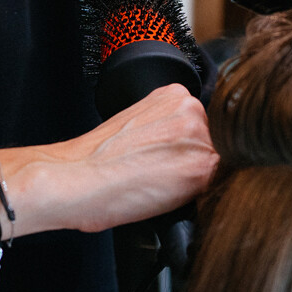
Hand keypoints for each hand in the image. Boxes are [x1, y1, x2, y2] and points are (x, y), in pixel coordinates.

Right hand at [13, 84, 218, 233]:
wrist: (77, 178)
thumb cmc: (95, 160)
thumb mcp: (136, 124)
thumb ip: (166, 127)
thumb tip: (182, 147)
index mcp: (174, 93)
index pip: (201, 126)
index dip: (183, 150)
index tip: (165, 161)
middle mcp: (191, 109)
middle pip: (213, 144)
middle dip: (191, 163)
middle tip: (158, 174)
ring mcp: (199, 136)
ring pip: (213, 166)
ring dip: (193, 180)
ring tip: (157, 185)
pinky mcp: (201, 168)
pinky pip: (211, 187)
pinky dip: (192, 197)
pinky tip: (162, 195)